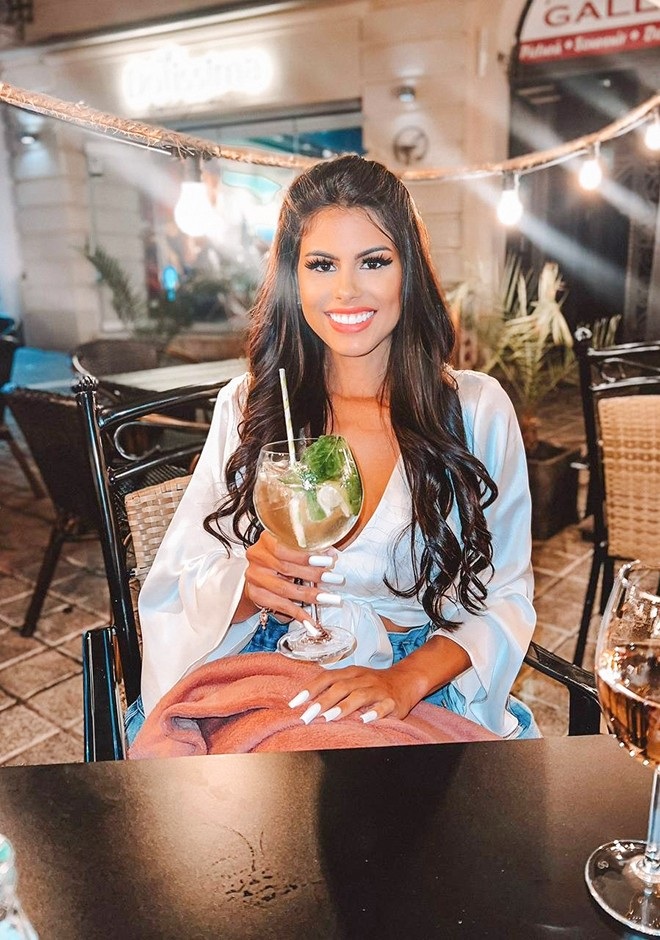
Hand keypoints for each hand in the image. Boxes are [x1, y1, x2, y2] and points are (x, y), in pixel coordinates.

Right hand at [244, 530, 339, 624]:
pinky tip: (310, 619)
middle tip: (334, 579)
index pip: (284, 548)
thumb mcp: (292, 547)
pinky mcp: (256, 595)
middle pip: (286, 568)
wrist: (260, 573)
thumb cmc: (280, 557)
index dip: (305, 556)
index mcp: (266, 540)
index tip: (328, 560)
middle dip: (313, 575)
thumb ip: (308, 549)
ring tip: (327, 597)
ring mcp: (254, 577)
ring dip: (308, 595)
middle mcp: (257, 557)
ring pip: (284, 589)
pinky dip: (298, 613)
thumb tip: (331, 554)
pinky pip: (280, 606)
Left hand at [288, 663, 419, 723]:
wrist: (407, 679)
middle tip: (307, 716)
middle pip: (340, 687)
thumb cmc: (374, 683)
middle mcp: (363, 679)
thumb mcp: (353, 679)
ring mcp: (378, 690)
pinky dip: (374, 713)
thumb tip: (306, 702)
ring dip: (343, 707)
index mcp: (351, 672)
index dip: (310, 689)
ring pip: (360, 696)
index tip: (294, 703)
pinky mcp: (392, 702)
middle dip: (322, 702)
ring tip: (328, 718)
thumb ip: (333, 687)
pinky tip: (365, 721)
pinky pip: (384, 707)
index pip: (327, 677)